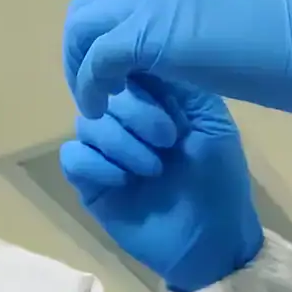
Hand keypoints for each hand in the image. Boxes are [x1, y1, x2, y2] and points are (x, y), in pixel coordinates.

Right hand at [60, 77, 262, 291]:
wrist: (212, 242)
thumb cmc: (219, 181)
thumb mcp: (210, 122)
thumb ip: (178, 83)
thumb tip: (143, 49)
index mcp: (155, 99)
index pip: (126, 66)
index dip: (136, 76)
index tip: (164, 101)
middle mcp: (125, 120)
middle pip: (103, 92)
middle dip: (135, 114)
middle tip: (167, 140)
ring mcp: (105, 151)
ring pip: (86, 123)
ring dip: (121, 143)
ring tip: (152, 169)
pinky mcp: (90, 182)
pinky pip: (73, 156)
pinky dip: (98, 165)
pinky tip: (124, 181)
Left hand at [62, 0, 291, 117]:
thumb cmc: (290, 34)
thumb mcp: (225, 8)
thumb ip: (187, 13)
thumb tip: (160, 43)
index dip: (105, 26)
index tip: (110, 62)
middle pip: (92, 2)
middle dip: (83, 44)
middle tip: (96, 85)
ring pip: (84, 26)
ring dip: (80, 64)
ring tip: (96, 100)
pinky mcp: (147, 33)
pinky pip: (97, 60)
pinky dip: (90, 84)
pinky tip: (102, 107)